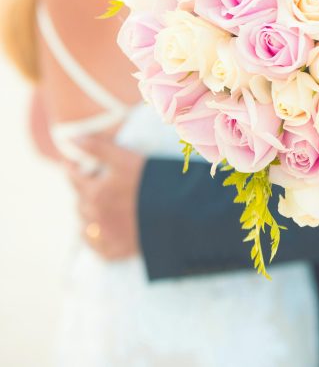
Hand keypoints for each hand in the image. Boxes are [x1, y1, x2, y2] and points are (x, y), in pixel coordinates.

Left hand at [67, 134, 144, 260]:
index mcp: (95, 193)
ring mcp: (105, 237)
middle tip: (92, 184)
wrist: (177, 213)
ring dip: (87, 215)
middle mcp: (95, 217)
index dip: (73, 170)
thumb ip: (96, 147)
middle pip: (79, 202)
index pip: (74, 179)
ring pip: (85, 226)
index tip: (72, 165)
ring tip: (97, 207)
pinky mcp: (116, 251)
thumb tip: (71, 137)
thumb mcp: (124, 158)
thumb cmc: (151, 182)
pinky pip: (96, 248)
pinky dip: (95, 239)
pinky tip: (101, 232)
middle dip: (83, 192)